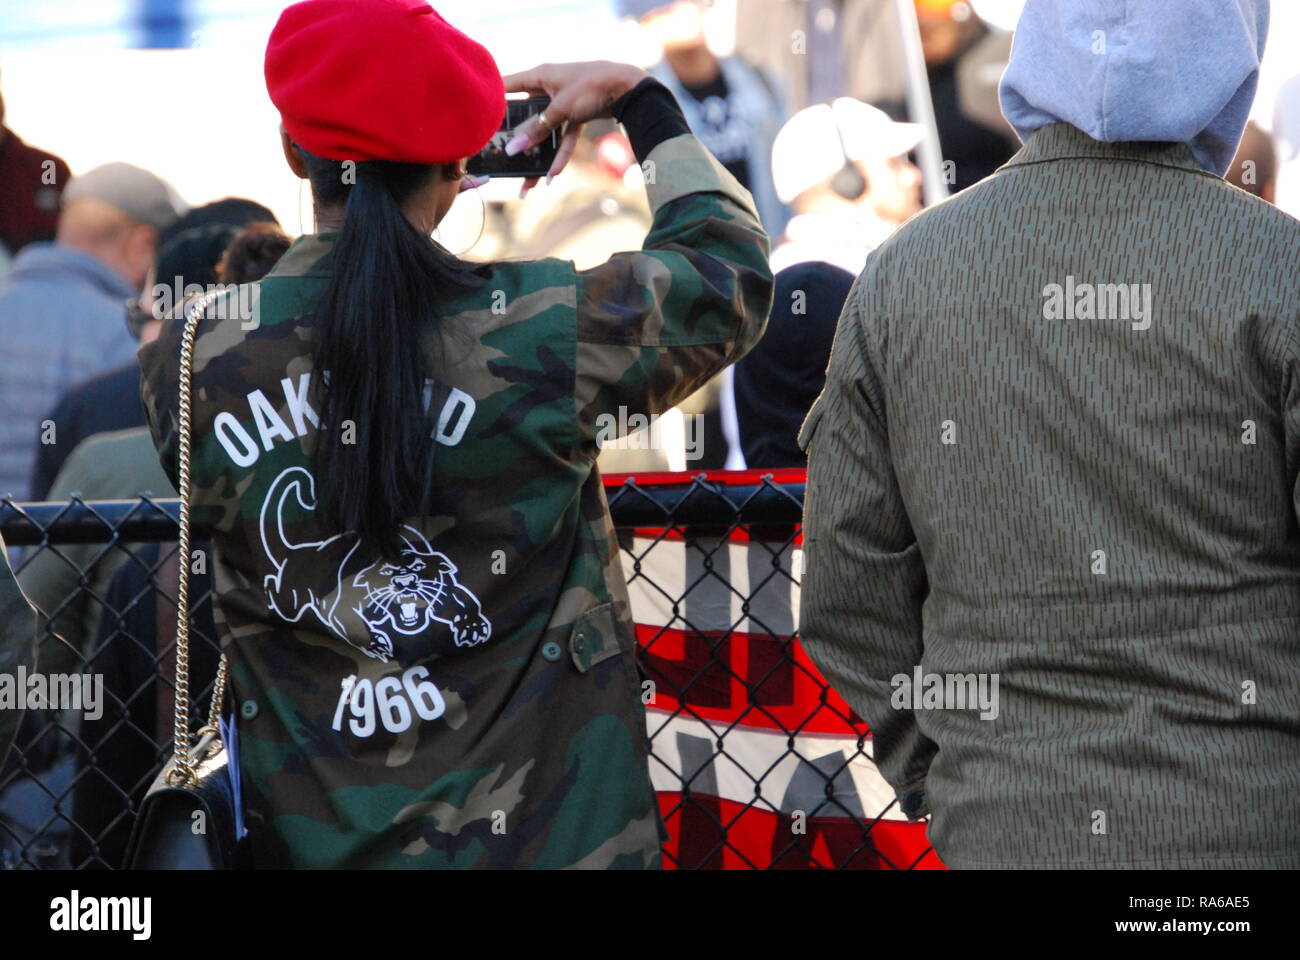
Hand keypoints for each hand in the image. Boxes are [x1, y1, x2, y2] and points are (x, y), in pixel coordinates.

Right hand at [501, 61, 647, 195]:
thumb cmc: (592, 86)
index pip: (507, 86)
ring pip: (544, 134)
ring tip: (527, 184)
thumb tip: (514, 148)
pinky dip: (560, 156)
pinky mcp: (576, 115)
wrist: (628, 87)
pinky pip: (563, 138)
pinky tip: (553, 175)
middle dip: (516, 141)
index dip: (491, 100)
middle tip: (501, 161)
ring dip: (538, 157)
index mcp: (539, 76)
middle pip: (525, 118)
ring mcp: (561, 104)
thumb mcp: (561, 108)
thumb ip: (538, 129)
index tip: (476, 117)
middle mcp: (547, 88)